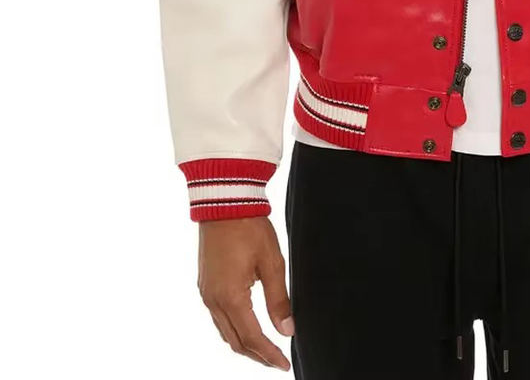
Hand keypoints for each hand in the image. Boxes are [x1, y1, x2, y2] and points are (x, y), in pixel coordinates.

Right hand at [197, 217, 294, 369]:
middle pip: (235, 341)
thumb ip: (279, 300)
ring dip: (244, 344)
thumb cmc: (250, 228)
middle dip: (257, 355)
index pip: (252, 338)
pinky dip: (234, 328)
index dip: (269, 354)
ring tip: (265, 349)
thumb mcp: (272, 263)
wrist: (225, 203)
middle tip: (277, 361)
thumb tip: (287, 329)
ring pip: (225, 331)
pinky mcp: (205, 284)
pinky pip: (218, 317)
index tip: (283, 364)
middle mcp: (213, 300)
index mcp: (231, 297)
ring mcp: (206, 293)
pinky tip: (247, 326)